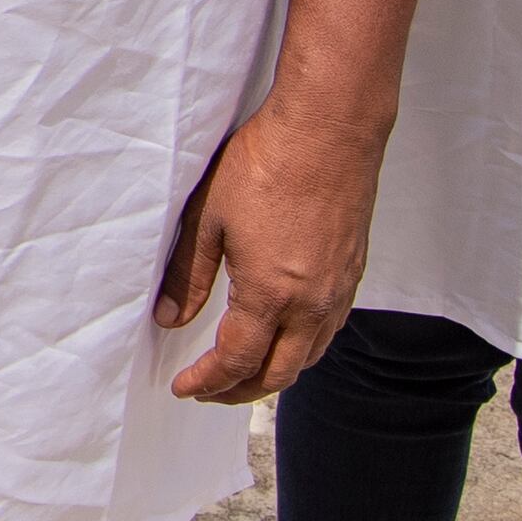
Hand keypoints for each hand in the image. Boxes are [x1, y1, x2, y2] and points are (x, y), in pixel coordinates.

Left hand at [155, 96, 381, 403]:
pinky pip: (330, 330)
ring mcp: (339, 289)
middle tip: (208, 391)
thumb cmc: (267, 162)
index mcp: (271, 294)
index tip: (184, 387)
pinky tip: (283, 336)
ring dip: (274, 374)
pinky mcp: (353, 271)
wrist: (330, 127)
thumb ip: (187, 275)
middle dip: (239, 392)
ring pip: (309, 357)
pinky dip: (303, 348)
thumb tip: (168, 317)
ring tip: (242, 372)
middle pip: (277, 374)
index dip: (207, 383)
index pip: (236, 362)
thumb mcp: (209, 217)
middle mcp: (312, 303)